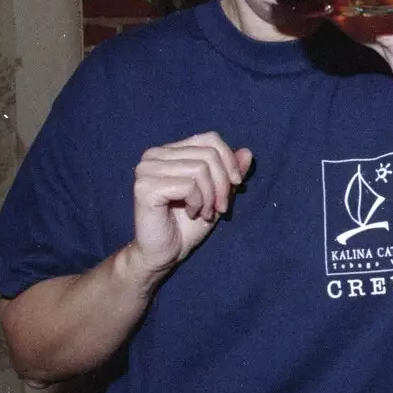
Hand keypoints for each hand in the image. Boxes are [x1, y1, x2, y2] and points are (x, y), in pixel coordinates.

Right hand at [124, 132, 253, 282]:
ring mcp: (147, 170)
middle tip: (221, 208)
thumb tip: (247, 152)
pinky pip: (189, 185)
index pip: (209, 139)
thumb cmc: (187, 226)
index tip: (236, 185)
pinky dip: (199, 202)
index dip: (229, 161)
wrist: (164, 254)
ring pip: (200, 168)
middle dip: (223, 184)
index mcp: (169, 151)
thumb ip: (229, 173)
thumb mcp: (217, 195)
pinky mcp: (145, 187)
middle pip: (208, 154)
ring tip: (206, 213)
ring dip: (211, 196)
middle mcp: (154, 155)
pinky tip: (193, 214)